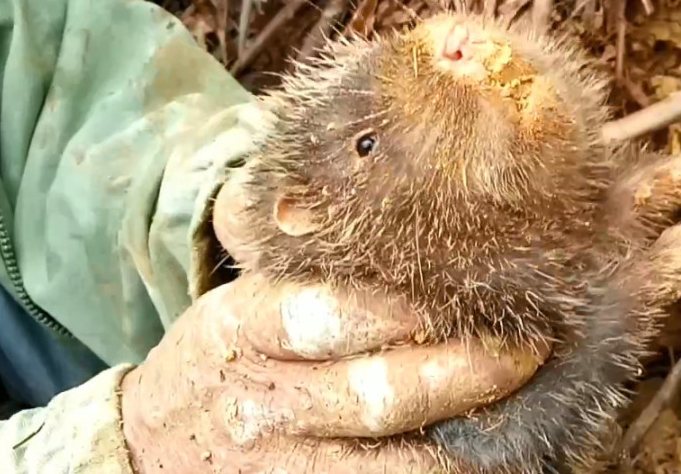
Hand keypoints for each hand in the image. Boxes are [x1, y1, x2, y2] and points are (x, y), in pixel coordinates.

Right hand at [120, 272, 543, 473]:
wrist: (153, 448)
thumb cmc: (225, 357)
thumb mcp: (243, 301)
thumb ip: (311, 277)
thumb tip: (410, 230)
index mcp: (244, 329)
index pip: (325, 313)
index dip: (400, 305)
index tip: (466, 284)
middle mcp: (266, 403)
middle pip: (375, 395)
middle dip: (463, 372)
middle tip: (526, 348)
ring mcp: (284, 468)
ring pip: (393, 468)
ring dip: (468, 443)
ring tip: (525, 408)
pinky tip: (488, 459)